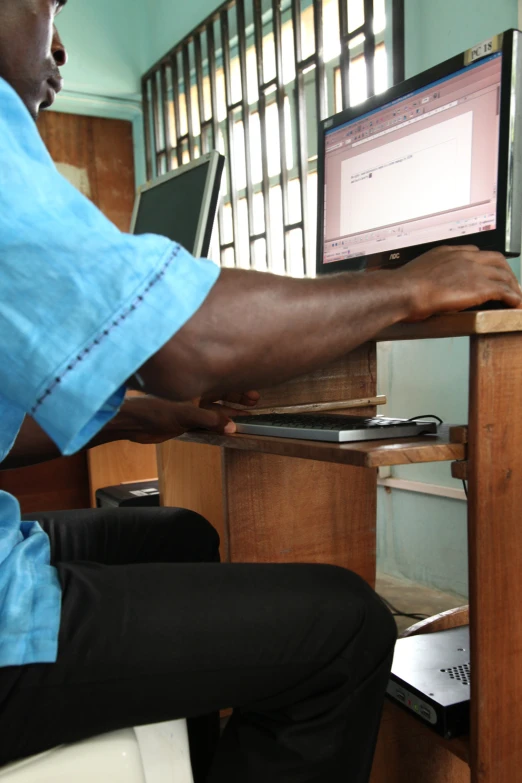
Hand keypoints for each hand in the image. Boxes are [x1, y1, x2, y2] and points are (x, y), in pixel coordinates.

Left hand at [111, 392, 258, 444]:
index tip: (253, 393)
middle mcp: (194, 393)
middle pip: (221, 394)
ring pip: (216, 408)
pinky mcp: (185, 421)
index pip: (222, 381)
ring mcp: (190, 407)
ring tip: (246, 415)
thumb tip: (232, 427)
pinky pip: (207, 421)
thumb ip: (210, 419)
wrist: (133, 423)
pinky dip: (218, 424)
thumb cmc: (154, 409)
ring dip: (230, 412)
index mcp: (195, 383)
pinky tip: (228, 427)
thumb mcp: (186, 413)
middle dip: (237, 398)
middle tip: (254, 402)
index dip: (238, 386)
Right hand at [396, 245, 521, 320]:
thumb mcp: (415, 274)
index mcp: (447, 252)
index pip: (475, 252)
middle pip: (495, 260)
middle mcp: (464, 257)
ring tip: (516, 297)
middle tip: (509, 284)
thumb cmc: (402, 288)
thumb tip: (423, 288)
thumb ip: (426, 277)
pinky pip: (504, 290)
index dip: (485, 263)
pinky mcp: (480, 287)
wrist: (405, 290)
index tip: (487, 272)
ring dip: (513, 286)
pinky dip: (513, 297)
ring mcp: (474, 270)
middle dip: (505, 272)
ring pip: (504, 275)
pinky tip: (515, 304)